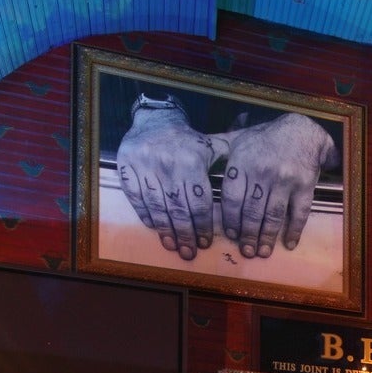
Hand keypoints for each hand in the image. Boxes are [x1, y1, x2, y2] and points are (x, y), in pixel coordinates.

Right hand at [114, 98, 219, 260]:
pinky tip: (154, 228)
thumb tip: (245, 195)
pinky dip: (145, 214)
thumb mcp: (211, 147)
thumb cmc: (187, 141)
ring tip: (173, 246)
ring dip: (165, 230)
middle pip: (177, 208)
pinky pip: (136, 197)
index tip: (205, 242)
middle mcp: (167, 165)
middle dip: (185, 234)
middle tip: (189, 253)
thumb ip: (226, 168)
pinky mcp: (126, 168)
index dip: (202, 225)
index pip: (198, 201)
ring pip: (156, 206)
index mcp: (191, 161)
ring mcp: (144, 167)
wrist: (154, 119)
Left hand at [214, 113, 336, 257]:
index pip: (232, 198)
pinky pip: (300, 212)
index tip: (231, 234)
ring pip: (273, 215)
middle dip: (248, 235)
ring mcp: (285, 180)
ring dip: (267, 237)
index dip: (231, 220)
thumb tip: (194, 162)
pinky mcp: (305, 185)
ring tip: (263, 252)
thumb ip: (219, 155)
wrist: (301, 130)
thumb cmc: (264, 139)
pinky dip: (294, 230)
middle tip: (246, 251)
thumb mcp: (238, 141)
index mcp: (242, 163)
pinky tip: (289, 243)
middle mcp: (262, 172)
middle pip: (252, 211)